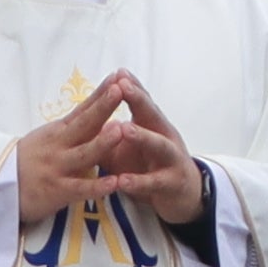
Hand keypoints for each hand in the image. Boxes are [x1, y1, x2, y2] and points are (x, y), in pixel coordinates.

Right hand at [10, 75, 146, 219]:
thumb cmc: (30, 159)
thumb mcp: (49, 136)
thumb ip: (74, 126)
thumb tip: (98, 105)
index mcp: (59, 131)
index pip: (83, 109)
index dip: (100, 94)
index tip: (117, 77)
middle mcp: (59, 145)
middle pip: (84, 124)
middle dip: (103, 107)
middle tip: (120, 90)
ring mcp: (58, 168)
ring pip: (84, 154)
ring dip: (102, 142)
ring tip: (120, 130)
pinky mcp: (58, 191)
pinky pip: (80, 188)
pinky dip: (97, 186)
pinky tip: (115, 182)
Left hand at [84, 74, 214, 228]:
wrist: (182, 194)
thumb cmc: (148, 165)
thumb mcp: (127, 146)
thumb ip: (108, 131)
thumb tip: (85, 111)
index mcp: (152, 126)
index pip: (142, 102)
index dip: (132, 87)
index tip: (118, 72)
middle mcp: (165, 137)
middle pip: (152, 115)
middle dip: (138, 100)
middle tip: (122, 86)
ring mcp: (171, 159)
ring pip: (159, 145)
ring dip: (142, 136)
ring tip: (124, 128)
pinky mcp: (171, 184)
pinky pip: (154, 182)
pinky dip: (138, 181)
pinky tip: (122, 181)